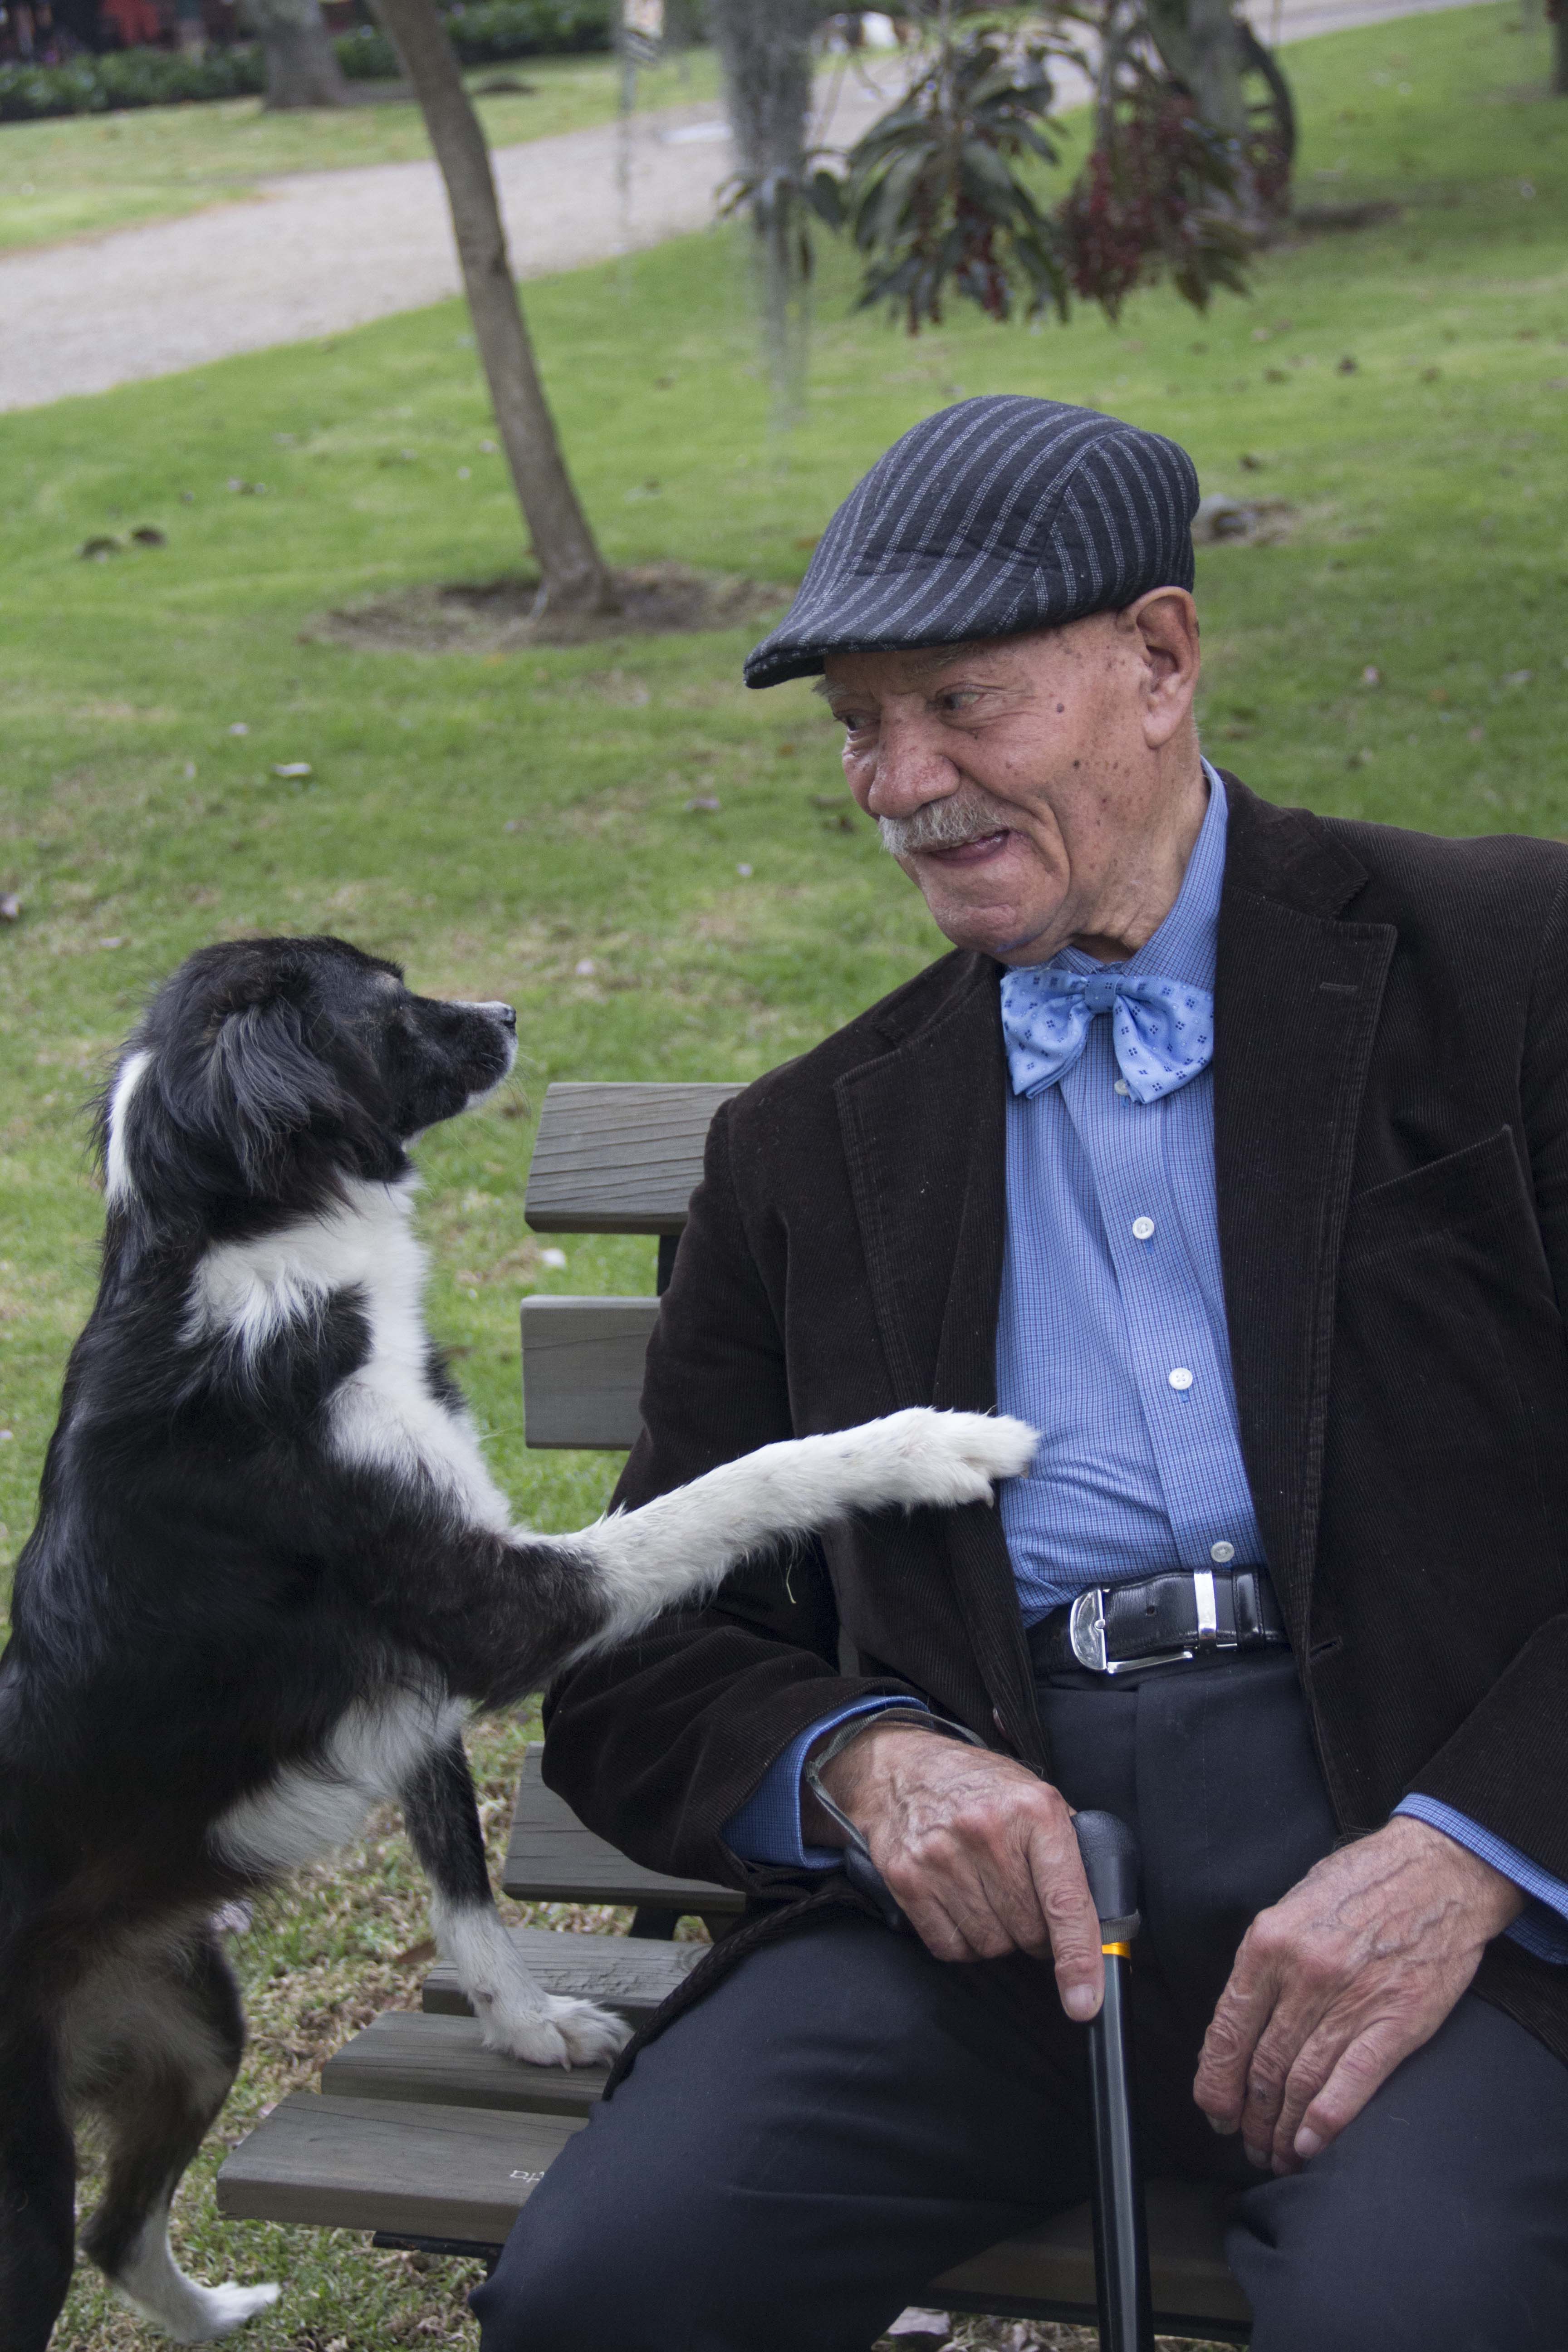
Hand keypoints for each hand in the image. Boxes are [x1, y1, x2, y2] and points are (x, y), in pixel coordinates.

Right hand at [808, 1724, 1103, 2018]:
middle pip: (1030, 1932)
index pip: (1064, 1900)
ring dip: (999, 1935)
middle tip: (1024, 1901)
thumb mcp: (1036, 1796)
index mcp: (1033, 1811)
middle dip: (1037, 1933)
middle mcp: (987, 1832)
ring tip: (988, 1893)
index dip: (1079, 1958)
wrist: (902, 1767)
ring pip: (992, 1945)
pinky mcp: (907, 1879)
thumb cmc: (980, 1786)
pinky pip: (951, 1947)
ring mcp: (942, 1857)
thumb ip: (1070, 1849)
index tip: (1085, 2001)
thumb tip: (1102, 1920)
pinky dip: (963, 1940)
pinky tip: (960, 1903)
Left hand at [1194, 1814, 1524, 2173]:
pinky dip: (1326, 2121)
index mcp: (1269, 1942)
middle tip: (1247, 2143)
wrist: (1438, 1870)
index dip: (1216, 2081)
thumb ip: (1266, 1960)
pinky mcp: (1397, 2020)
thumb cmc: (1363, 1882)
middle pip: (1262, 2064)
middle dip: (1249, 2115)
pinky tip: (1310, 2145)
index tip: (1214, 2110)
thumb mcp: (1294, 1904)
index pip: (1228, 2029)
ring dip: (1283, 2128)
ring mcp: (1351, 1999)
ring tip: (1276, 2154)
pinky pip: (1352, 2081)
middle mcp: (1303, 1974)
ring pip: (1301, 2081)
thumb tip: (1241, 2021)